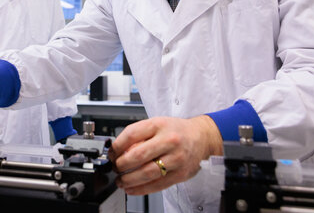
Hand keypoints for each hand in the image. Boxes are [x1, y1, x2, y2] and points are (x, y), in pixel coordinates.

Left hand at [108, 115, 222, 195]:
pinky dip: (141, 189)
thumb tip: (117, 150)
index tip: (112, 153)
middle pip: (138, 155)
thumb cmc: (176, 131)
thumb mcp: (157, 124)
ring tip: (121, 181)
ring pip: (147, 172)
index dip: (117, 146)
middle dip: (121, 164)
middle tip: (115, 167)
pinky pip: (158, 184)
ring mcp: (176, 158)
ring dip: (129, 179)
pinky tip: (132, 188)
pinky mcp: (181, 174)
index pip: (132, 134)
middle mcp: (169, 140)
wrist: (201, 137)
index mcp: (159, 124)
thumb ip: (139, 135)